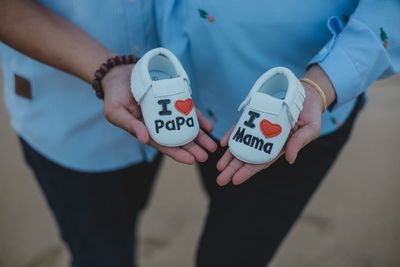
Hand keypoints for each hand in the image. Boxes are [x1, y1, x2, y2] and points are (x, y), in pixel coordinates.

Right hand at [102, 64, 216, 163]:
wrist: (119, 73)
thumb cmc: (114, 94)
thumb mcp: (115, 111)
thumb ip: (130, 125)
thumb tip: (143, 139)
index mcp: (144, 130)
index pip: (163, 144)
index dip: (176, 153)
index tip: (191, 160)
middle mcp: (157, 124)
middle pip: (177, 139)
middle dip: (192, 148)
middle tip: (206, 156)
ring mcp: (166, 112)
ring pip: (185, 126)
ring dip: (199, 137)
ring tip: (212, 146)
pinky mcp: (172, 99)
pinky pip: (187, 110)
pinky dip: (198, 118)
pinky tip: (209, 126)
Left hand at [216, 65, 334, 185]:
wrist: (307, 94)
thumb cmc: (311, 114)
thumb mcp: (311, 129)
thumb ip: (299, 142)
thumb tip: (290, 159)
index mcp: (280, 147)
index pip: (261, 162)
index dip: (248, 171)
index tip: (235, 180)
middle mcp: (267, 141)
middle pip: (248, 157)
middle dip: (234, 168)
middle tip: (221, 179)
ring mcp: (260, 130)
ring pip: (242, 145)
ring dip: (230, 156)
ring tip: (219, 167)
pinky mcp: (256, 118)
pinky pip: (242, 128)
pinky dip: (233, 135)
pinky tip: (224, 143)